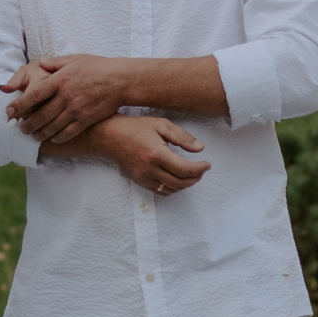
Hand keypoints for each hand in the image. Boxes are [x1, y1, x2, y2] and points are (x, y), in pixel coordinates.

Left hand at [2, 54, 131, 147]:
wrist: (120, 80)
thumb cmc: (96, 67)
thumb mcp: (73, 59)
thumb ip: (53, 63)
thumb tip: (38, 65)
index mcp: (60, 79)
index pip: (34, 94)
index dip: (19, 105)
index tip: (9, 112)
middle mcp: (66, 95)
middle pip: (41, 114)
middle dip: (27, 124)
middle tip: (20, 129)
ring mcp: (77, 109)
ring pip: (53, 126)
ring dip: (40, 133)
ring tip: (33, 136)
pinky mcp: (87, 119)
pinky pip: (68, 132)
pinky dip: (58, 137)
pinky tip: (52, 138)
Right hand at [85, 114, 208, 194]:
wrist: (110, 136)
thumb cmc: (136, 128)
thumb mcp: (161, 125)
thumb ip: (182, 137)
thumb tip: (200, 148)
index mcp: (156, 154)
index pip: (184, 169)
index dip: (199, 169)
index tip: (207, 164)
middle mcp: (149, 169)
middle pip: (180, 182)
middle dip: (195, 178)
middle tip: (202, 170)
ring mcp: (143, 177)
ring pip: (171, 189)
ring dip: (185, 184)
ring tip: (191, 174)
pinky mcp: (139, 181)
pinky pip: (160, 191)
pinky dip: (172, 188)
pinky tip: (177, 178)